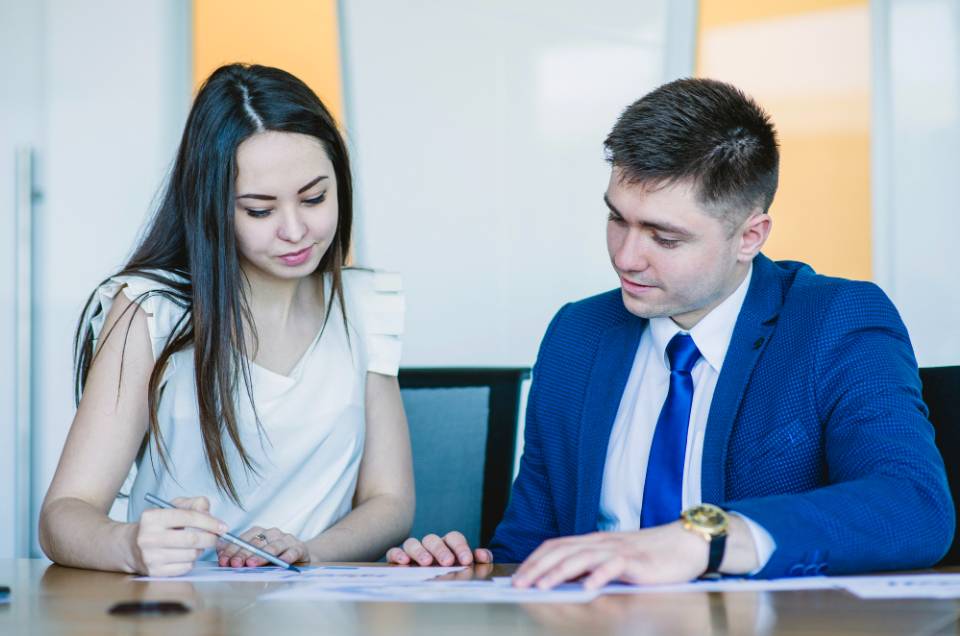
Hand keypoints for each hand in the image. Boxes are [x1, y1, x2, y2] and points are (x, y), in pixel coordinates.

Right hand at [131, 496, 226, 576]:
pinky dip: (191, 561)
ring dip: (200, 550)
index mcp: (152, 517)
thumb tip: (210, 514)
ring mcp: (150, 557)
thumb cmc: (158, 525)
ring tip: (195, 545)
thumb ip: (194, 504)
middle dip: (210, 538)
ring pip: (191, 555)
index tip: (223, 527)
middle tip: (216, 537)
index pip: (188, 517)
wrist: (131, 546)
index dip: (210, 522)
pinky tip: (185, 555)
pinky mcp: (154, 572)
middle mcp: (149, 538)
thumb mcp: (172, 508)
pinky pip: (185, 567)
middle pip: (192, 539)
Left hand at [217, 526, 309, 567]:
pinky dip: (286, 556)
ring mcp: (287, 539)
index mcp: (259, 533)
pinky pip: (293, 551)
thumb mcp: (256, 557)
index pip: (243, 539)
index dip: (232, 550)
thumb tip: (221, 556)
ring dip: (262, 555)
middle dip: (244, 553)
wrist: (300, 558)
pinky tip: (280, 563)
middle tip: (235, 564)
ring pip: (273, 545)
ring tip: (252, 563)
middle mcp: (272, 533)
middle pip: (256, 542)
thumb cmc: (273, 559)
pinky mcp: (300, 548)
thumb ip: (241, 556)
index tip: (223, 561)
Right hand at [385, 531, 492, 565]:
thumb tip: (483, 556)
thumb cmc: (453, 572)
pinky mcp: (398, 558)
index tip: (467, 560)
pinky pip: (394, 552)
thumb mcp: (467, 566)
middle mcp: (430, 545)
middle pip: (432, 539)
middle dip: (440, 550)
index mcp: (448, 544)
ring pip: (412, 543)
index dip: (460, 547)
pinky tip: (403, 562)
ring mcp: (414, 551)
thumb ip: (478, 560)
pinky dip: (398, 554)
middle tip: (448, 562)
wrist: (435, 582)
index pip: (453, 537)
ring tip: (426, 562)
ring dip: (420, 551)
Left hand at [512, 522, 708, 589]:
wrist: (685, 545)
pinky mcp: (637, 561)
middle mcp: (601, 543)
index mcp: (593, 541)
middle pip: (562, 551)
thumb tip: (564, 580)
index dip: (534, 560)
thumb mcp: (613, 559)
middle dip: (537, 568)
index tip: (518, 576)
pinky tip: (588, 588)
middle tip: (519, 584)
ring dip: (559, 572)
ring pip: (582, 557)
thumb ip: (591, 566)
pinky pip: (614, 566)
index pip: (555, 546)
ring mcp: (618, 550)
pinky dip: (599, 576)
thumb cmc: (649, 556)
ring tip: (543, 587)